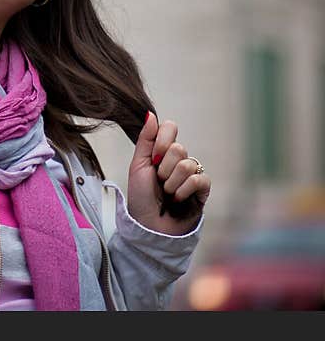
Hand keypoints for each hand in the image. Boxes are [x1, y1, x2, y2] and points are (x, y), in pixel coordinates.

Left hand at [126, 111, 210, 234]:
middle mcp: (179, 160)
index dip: (163, 140)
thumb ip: (146, 140)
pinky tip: (177, 199)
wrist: (148, 226)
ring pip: (188, 164)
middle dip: (163, 168)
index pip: (171, 127)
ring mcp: (192, 174)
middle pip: (179, 148)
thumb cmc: (141, 197)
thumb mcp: (138, 165)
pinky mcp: (203, 190)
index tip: (154, 156)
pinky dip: (184, 190)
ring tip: (166, 194)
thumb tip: (150, 114)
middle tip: (158, 181)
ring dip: (171, 182)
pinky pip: (199, 179)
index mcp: (162, 152)